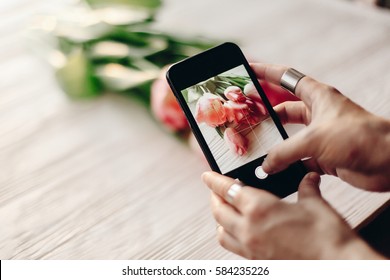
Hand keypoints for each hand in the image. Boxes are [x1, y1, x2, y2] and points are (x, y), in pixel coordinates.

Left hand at [202, 171, 382, 258]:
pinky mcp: (258, 261)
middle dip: (215, 197)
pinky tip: (239, 231)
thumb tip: (308, 178)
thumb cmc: (327, 236)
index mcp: (259, 209)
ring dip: (219, 219)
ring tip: (225, 210)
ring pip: (221, 232)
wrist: (338, 265)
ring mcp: (252, 248)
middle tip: (217, 190)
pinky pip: (233, 247)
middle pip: (218, 211)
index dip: (214, 181)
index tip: (207, 175)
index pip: (227, 190)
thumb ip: (306, 188)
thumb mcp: (315, 204)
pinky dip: (230, 235)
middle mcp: (249, 229)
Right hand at [251, 63, 389, 191]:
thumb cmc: (359, 138)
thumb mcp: (314, 139)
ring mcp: (321, 136)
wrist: (389, 163)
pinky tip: (274, 171)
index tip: (248, 70)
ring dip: (276, 145)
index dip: (266, 72)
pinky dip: (287, 166)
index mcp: (317, 96)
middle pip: (284, 110)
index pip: (286, 78)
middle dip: (265, 115)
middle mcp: (318, 114)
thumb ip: (284, 152)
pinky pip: (298, 160)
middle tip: (245, 118)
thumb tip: (266, 165)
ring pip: (289, 138)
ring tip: (256, 149)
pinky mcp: (324, 156)